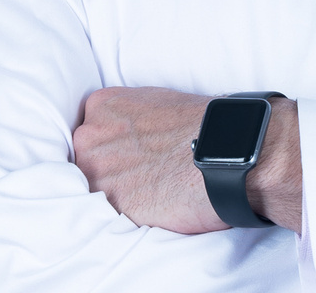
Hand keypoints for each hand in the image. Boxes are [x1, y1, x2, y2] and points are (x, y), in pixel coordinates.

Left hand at [72, 87, 301, 233]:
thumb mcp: (159, 100)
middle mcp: (90, 136)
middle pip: (87, 159)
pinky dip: (127, 212)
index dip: (115, 145)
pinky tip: (152, 204)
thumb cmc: (203, 125)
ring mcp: (96, 172)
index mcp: (103, 104)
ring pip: (95, 188)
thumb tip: (132, 133)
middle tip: (144, 172)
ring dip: (117, 192)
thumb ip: (132, 115)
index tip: (134, 152)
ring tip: (151, 190)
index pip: (92, 129)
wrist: (228, 151)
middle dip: (111, 167)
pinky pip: (109, 214)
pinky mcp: (110, 207)